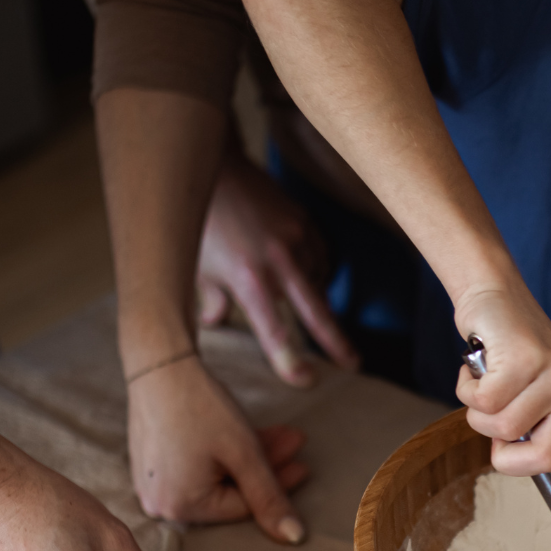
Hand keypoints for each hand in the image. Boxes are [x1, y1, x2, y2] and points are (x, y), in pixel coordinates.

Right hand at [127, 355, 309, 539]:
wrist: (159, 364)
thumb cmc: (200, 407)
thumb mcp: (244, 453)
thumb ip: (270, 498)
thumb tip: (295, 538)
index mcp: (181, 508)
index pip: (244, 507)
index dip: (280, 486)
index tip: (306, 465)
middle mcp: (160, 504)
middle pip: (229, 491)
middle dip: (267, 465)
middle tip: (296, 441)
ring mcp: (152, 485)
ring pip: (216, 476)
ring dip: (249, 456)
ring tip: (279, 432)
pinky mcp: (151, 466)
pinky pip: (195, 468)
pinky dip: (222, 453)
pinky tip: (245, 433)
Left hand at [196, 152, 359, 385]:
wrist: (215, 169)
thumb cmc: (199, 223)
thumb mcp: (197, 268)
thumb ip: (209, 301)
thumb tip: (215, 323)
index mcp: (248, 277)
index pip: (273, 330)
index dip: (289, 360)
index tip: (305, 381)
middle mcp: (278, 260)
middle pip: (316, 312)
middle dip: (336, 342)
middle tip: (354, 365)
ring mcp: (296, 239)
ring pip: (317, 284)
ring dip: (313, 300)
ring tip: (305, 309)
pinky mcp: (305, 223)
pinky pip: (319, 258)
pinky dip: (314, 272)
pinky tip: (303, 276)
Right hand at [453, 285, 550, 541]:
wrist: (496, 297)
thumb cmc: (509, 355)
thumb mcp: (534, 396)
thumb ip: (538, 430)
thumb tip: (531, 470)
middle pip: (540, 460)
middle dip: (504, 453)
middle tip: (495, 421)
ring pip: (503, 430)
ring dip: (479, 412)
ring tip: (487, 383)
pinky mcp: (528, 359)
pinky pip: (485, 402)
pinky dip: (468, 389)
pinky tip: (478, 365)